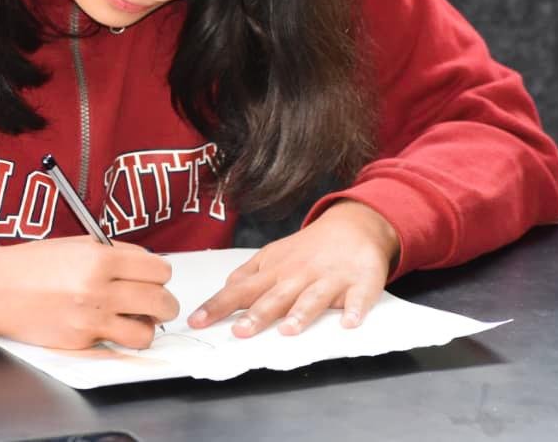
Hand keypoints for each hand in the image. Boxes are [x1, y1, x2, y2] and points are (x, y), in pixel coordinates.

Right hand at [0, 237, 177, 349]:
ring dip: (148, 325)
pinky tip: (113, 327)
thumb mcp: (78, 245)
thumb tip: (147, 266)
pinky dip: (122, 338)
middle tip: (157, 301)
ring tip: (138, 319)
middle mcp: (99, 289)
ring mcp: (90, 318)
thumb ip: (114, 254)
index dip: (160, 273)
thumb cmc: (34, 264)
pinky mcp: (80, 341)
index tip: (154, 276)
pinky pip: (118, 343)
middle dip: (164, 302)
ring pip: (147, 330)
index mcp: (101, 258)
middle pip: (160, 299)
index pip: (158, 269)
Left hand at [188, 200, 399, 337]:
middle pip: (275, 297)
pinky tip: (350, 323)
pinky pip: (358, 298)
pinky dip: (356, 310)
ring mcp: (329, 279)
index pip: (240, 291)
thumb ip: (247, 276)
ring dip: (301, 314)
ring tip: (288, 331)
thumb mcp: (272, 257)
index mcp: (274, 271)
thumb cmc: (307, 249)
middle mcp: (298, 275)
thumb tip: (222, 291)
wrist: (352, 225)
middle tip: (240, 332)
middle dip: (257, 314)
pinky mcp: (360, 282)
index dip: (218, 306)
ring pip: (313, 298)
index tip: (196, 322)